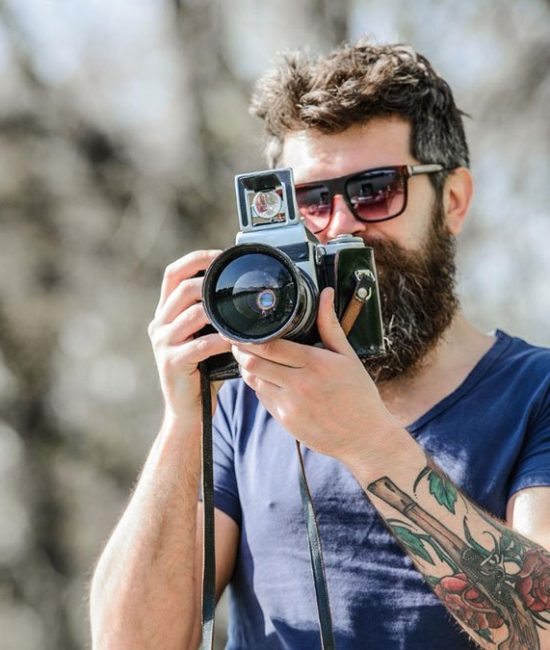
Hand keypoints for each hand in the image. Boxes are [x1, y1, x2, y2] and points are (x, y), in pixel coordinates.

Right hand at [148, 250, 231, 422]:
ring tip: (241, 314)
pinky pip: (201, 345)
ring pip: (192, 314)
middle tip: (236, 287)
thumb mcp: (204, 336)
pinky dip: (222, 340)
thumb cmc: (203, 371)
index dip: (195, 259)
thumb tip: (241, 291)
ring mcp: (163, 343)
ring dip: (220, 313)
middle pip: (183, 290)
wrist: (188, 410)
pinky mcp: (172, 363)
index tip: (220, 255)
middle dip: (211, 284)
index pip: (173, 274)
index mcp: (165, 313)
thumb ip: (213, 315)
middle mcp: (159, 324)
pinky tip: (236, 341)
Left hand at [230, 288, 401, 467]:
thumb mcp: (348, 356)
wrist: (365, 437)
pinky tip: (262, 376)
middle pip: (254, 363)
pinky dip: (258, 385)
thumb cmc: (359, 394)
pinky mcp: (285, 420)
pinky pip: (261, 397)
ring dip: (246, 367)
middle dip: (240, 350)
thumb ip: (330, 325)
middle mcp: (299, 385)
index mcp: (315, 364)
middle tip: (236, 340)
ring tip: (245, 356)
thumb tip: (326, 294)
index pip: (270, 345)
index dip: (250, 337)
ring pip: (253, 381)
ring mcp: (290, 405)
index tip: (241, 330)